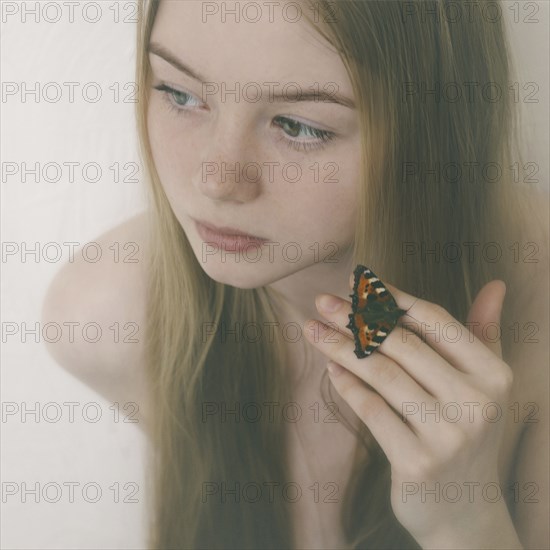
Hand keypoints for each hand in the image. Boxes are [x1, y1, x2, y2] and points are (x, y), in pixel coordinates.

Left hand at [304, 272, 521, 547]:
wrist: (463, 510)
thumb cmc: (466, 431)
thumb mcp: (483, 384)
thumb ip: (485, 332)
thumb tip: (495, 284)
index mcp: (493, 375)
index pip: (435, 321)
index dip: (392, 297)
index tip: (358, 282)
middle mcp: (476, 403)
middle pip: (402, 344)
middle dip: (355, 317)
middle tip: (323, 300)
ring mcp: (447, 435)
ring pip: (381, 373)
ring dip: (340, 346)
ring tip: (312, 328)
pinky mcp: (416, 462)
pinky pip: (371, 410)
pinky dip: (346, 385)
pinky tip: (330, 368)